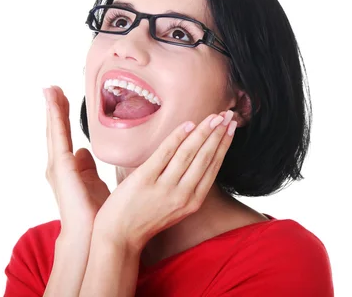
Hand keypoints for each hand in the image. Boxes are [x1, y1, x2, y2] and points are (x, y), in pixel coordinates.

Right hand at [44, 86, 110, 234]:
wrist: (88, 234)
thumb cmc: (93, 214)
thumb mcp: (93, 184)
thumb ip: (87, 168)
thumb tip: (85, 152)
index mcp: (66, 168)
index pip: (62, 136)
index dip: (61, 117)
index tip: (61, 98)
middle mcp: (58, 165)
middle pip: (55, 129)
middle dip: (54, 107)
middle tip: (51, 87)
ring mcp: (57, 165)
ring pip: (54, 129)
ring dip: (52, 107)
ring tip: (50, 89)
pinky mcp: (62, 166)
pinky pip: (58, 134)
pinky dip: (55, 116)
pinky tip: (54, 101)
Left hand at [92, 111, 236, 251]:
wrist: (120, 236)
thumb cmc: (146, 219)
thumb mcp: (176, 208)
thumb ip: (187, 186)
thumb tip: (197, 157)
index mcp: (193, 202)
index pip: (214, 167)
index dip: (224, 145)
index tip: (230, 128)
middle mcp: (183, 195)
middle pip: (205, 157)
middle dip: (218, 134)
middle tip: (228, 115)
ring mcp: (164, 187)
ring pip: (189, 153)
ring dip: (203, 132)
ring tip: (213, 117)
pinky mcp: (145, 180)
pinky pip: (165, 153)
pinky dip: (178, 137)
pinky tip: (188, 125)